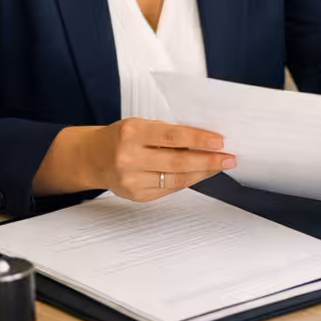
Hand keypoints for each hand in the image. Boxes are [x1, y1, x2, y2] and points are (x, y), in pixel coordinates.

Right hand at [67, 118, 234, 201]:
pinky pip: (169, 189)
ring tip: (220, 166)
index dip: (199, 140)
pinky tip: (200, 174)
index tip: (220, 142)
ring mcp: (131, 180)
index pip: (172, 136)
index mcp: (132, 133)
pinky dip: (188, 181)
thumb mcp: (141, 125)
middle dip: (208, 161)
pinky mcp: (136, 195)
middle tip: (229, 158)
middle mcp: (129, 157)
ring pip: (176, 179)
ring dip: (203, 173)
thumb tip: (205, 140)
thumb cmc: (120, 137)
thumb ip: (168, 133)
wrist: (91, 158)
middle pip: (178, 162)